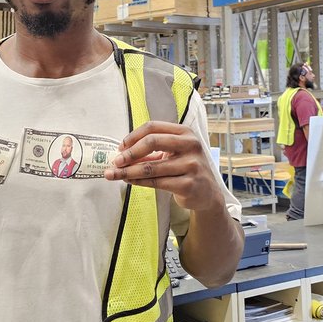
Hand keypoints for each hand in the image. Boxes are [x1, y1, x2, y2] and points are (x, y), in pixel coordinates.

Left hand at [104, 121, 224, 213]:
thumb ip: (153, 150)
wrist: (207, 194)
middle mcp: (191, 145)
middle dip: (130, 152)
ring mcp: (191, 165)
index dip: (133, 136)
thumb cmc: (185, 169)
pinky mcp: (188, 184)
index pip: (153, 127)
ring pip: (151, 166)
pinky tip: (129, 181)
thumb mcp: (174, 153)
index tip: (120, 147)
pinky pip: (156, 182)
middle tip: (116, 161)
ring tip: (114, 174)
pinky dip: (139, 181)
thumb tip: (122, 154)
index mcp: (185, 132)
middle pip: (152, 141)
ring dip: (129, 171)